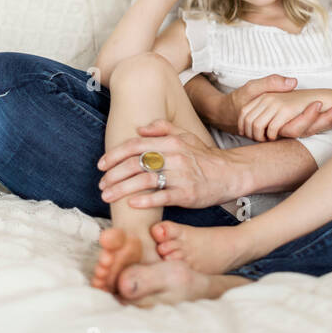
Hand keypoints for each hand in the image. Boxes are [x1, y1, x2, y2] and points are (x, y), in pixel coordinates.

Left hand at [96, 119, 237, 209]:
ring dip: (122, 188)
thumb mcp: (185, 135)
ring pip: (145, 180)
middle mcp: (174, 156)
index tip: (101, 165)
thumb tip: (139, 128)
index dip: (115, 155)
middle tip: (101, 184)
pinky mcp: (187, 193)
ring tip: (107, 196)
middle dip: (114, 174)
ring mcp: (180, 175)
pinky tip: (131, 204)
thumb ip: (162, 128)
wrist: (230, 173)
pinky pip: (162, 196)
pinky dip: (145, 200)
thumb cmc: (204, 157)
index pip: (135, 145)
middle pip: (136, 163)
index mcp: (170, 142)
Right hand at [223, 75, 331, 140]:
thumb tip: (293, 82)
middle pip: (312, 129)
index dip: (319, 117)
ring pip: (312, 130)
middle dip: (331, 120)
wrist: (228, 115)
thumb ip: (271, 84)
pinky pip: (306, 128)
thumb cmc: (239, 101)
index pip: (301, 124)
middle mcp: (282, 131)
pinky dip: (324, 121)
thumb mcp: (252, 88)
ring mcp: (283, 133)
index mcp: (276, 123)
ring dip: (331, 122)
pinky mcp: (285, 132)